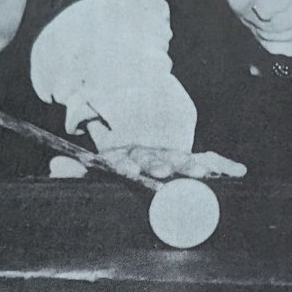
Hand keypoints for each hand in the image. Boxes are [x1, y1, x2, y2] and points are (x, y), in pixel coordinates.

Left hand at [53, 147, 246, 179]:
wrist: (135, 117)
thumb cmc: (113, 162)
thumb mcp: (92, 166)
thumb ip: (74, 170)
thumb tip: (54, 166)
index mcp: (126, 155)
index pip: (128, 159)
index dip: (133, 164)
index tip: (138, 172)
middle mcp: (151, 153)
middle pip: (161, 158)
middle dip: (169, 164)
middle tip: (175, 171)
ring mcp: (172, 156)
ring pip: (185, 159)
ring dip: (196, 166)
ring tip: (206, 174)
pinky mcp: (189, 160)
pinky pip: (209, 160)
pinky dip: (222, 165)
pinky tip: (237, 172)